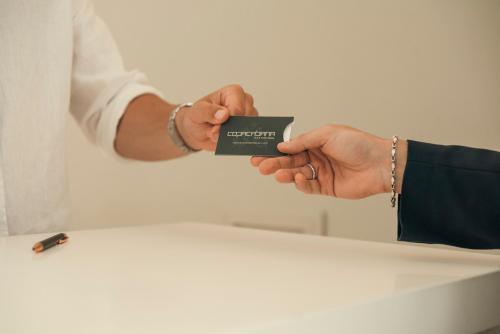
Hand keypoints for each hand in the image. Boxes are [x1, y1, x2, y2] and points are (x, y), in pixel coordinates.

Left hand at [175, 84, 257, 150]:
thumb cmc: (199, 116)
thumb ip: (209, 112)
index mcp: (233, 93)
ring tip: (218, 134)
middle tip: (216, 131)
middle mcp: (244, 103)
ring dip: (232, 136)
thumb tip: (223, 115)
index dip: (229, 118)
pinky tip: (225, 140)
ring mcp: (248, 118)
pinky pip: (247, 139)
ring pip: (248, 130)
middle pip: (246, 119)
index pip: (238, 107)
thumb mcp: (197, 112)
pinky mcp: (247, 131)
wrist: (197, 131)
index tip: (218, 124)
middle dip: (230, 129)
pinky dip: (234, 141)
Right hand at [251, 125, 406, 198]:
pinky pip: (309, 187)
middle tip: (261, 166)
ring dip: (285, 174)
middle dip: (275, 163)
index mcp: (316, 142)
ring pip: (297, 174)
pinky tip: (299, 178)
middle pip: (290, 161)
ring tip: (276, 174)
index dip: (275, 150)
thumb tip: (282, 146)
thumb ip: (303, 141)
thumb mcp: (327, 134)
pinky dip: (302, 184)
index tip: (260, 153)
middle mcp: (317, 157)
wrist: (379, 164)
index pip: (291, 147)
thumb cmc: (357, 144)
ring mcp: (321, 173)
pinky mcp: (327, 187)